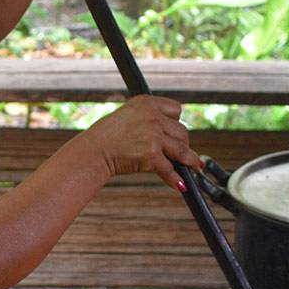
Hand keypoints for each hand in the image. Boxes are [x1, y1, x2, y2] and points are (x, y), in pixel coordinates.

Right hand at [80, 95, 201, 192]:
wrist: (94, 151)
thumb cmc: (107, 137)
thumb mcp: (128, 117)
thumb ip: (148, 120)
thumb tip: (169, 136)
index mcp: (146, 103)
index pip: (175, 109)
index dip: (176, 123)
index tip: (176, 133)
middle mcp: (152, 116)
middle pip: (181, 130)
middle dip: (181, 143)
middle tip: (180, 154)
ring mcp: (154, 135)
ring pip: (181, 149)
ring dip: (189, 160)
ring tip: (195, 166)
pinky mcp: (152, 154)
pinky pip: (169, 169)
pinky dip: (175, 178)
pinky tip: (181, 185)